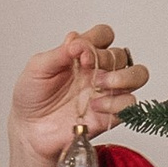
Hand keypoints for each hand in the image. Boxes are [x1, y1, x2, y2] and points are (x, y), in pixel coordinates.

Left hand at [10, 25, 146, 166]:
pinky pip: (129, 104)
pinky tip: (95, 106)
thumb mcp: (37, 68)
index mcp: (83, 56)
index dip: (95, 39)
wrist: (29, 130)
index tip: (76, 51)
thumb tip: (76, 40)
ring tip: (100, 83)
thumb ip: (58, 53)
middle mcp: (98, 72)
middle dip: (107, 57)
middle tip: (87, 67)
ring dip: (123, 76)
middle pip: (122, 54)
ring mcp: (106, 93)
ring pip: (138, 75)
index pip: (103, 35)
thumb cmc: (32, 98)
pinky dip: (116, 103)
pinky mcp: (110, 115)